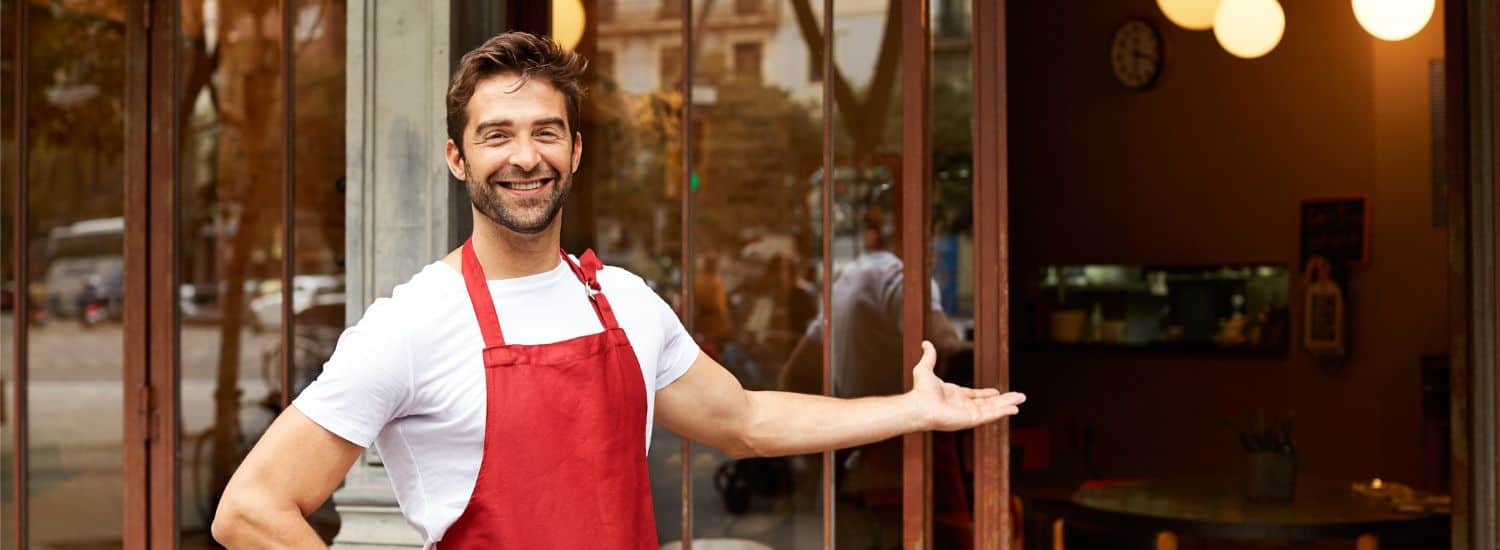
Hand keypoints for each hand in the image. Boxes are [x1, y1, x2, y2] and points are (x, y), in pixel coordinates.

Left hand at [907, 341, 1025, 431]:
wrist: (919, 405)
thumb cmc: (920, 391)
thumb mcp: (926, 368)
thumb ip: (929, 356)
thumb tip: (925, 342)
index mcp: (955, 395)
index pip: (976, 396)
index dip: (987, 394)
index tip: (997, 392)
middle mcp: (964, 406)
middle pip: (989, 403)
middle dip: (1004, 400)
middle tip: (1019, 396)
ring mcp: (969, 414)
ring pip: (993, 409)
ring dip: (1008, 405)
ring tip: (1021, 400)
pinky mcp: (972, 420)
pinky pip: (991, 416)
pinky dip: (1003, 413)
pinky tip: (1014, 409)